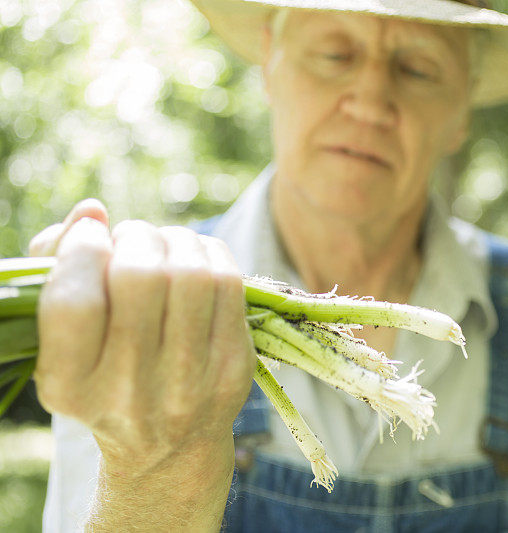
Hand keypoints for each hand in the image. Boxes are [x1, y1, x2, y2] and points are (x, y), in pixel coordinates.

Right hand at [30, 199, 255, 474]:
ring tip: (163, 246)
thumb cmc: (105, 373)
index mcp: (70, 385)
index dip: (81, 251)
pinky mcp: (233, 368)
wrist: (167, 445)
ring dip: (175, 239)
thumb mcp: (66, 339)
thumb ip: (59, 267)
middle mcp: (128, 391)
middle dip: (135, 237)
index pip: (75, 303)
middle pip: (139, 279)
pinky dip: (209, 251)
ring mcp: (189, 382)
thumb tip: (92, 212)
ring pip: (191, 273)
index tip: (92, 238)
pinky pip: (229, 282)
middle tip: (132, 239)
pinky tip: (195, 257)